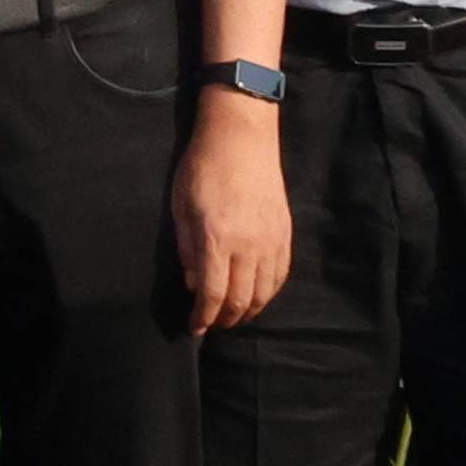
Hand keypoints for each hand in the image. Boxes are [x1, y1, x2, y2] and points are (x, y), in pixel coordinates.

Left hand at [174, 95, 291, 329]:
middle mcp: (248, 245)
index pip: (212, 294)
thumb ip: (187, 249)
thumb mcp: (181, 206)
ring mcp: (271, 241)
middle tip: (212, 324)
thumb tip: (192, 285)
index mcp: (217, 239)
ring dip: (248, 311)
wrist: (242, 138)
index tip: (195, 328)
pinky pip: (280, 275)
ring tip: (233, 316)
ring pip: (264, 293)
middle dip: (225, 319)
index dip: (203, 317)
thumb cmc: (202, 167)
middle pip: (241, 300)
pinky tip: (256, 296)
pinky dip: (268, 293)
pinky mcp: (285, 234)